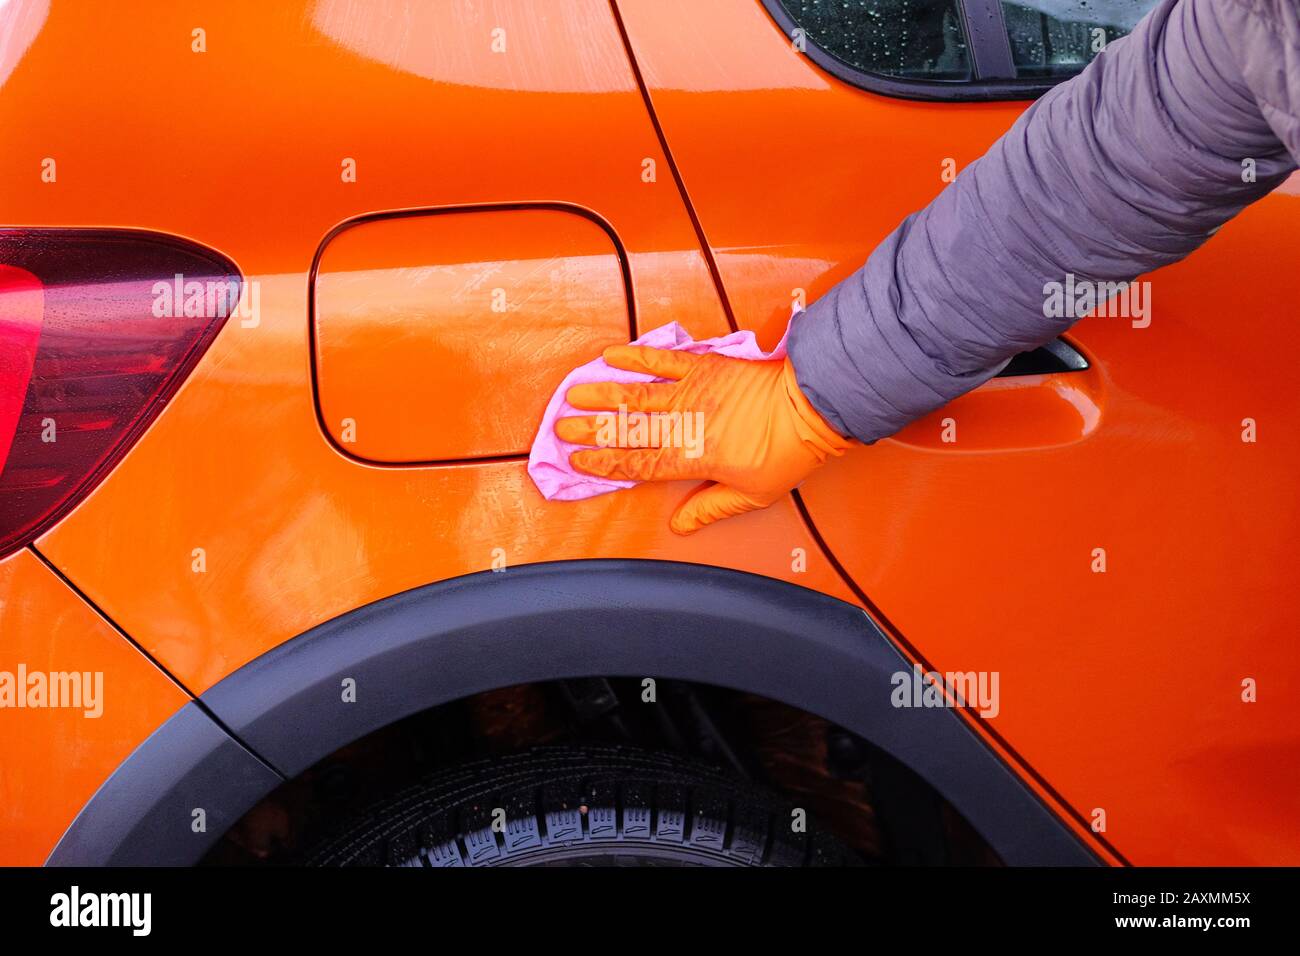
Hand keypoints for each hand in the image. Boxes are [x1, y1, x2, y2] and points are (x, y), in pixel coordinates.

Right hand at [555, 344, 851, 533]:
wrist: (811, 407)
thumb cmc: (786, 453)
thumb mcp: (751, 494)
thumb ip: (710, 508)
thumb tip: (678, 525)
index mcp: (692, 457)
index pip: (638, 463)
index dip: (605, 462)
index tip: (578, 460)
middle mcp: (684, 424)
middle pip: (627, 428)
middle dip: (591, 429)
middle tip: (561, 428)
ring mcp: (692, 392)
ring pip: (636, 395)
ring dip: (602, 394)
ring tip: (573, 394)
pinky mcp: (704, 367)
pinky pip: (663, 360)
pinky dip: (637, 356)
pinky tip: (612, 355)